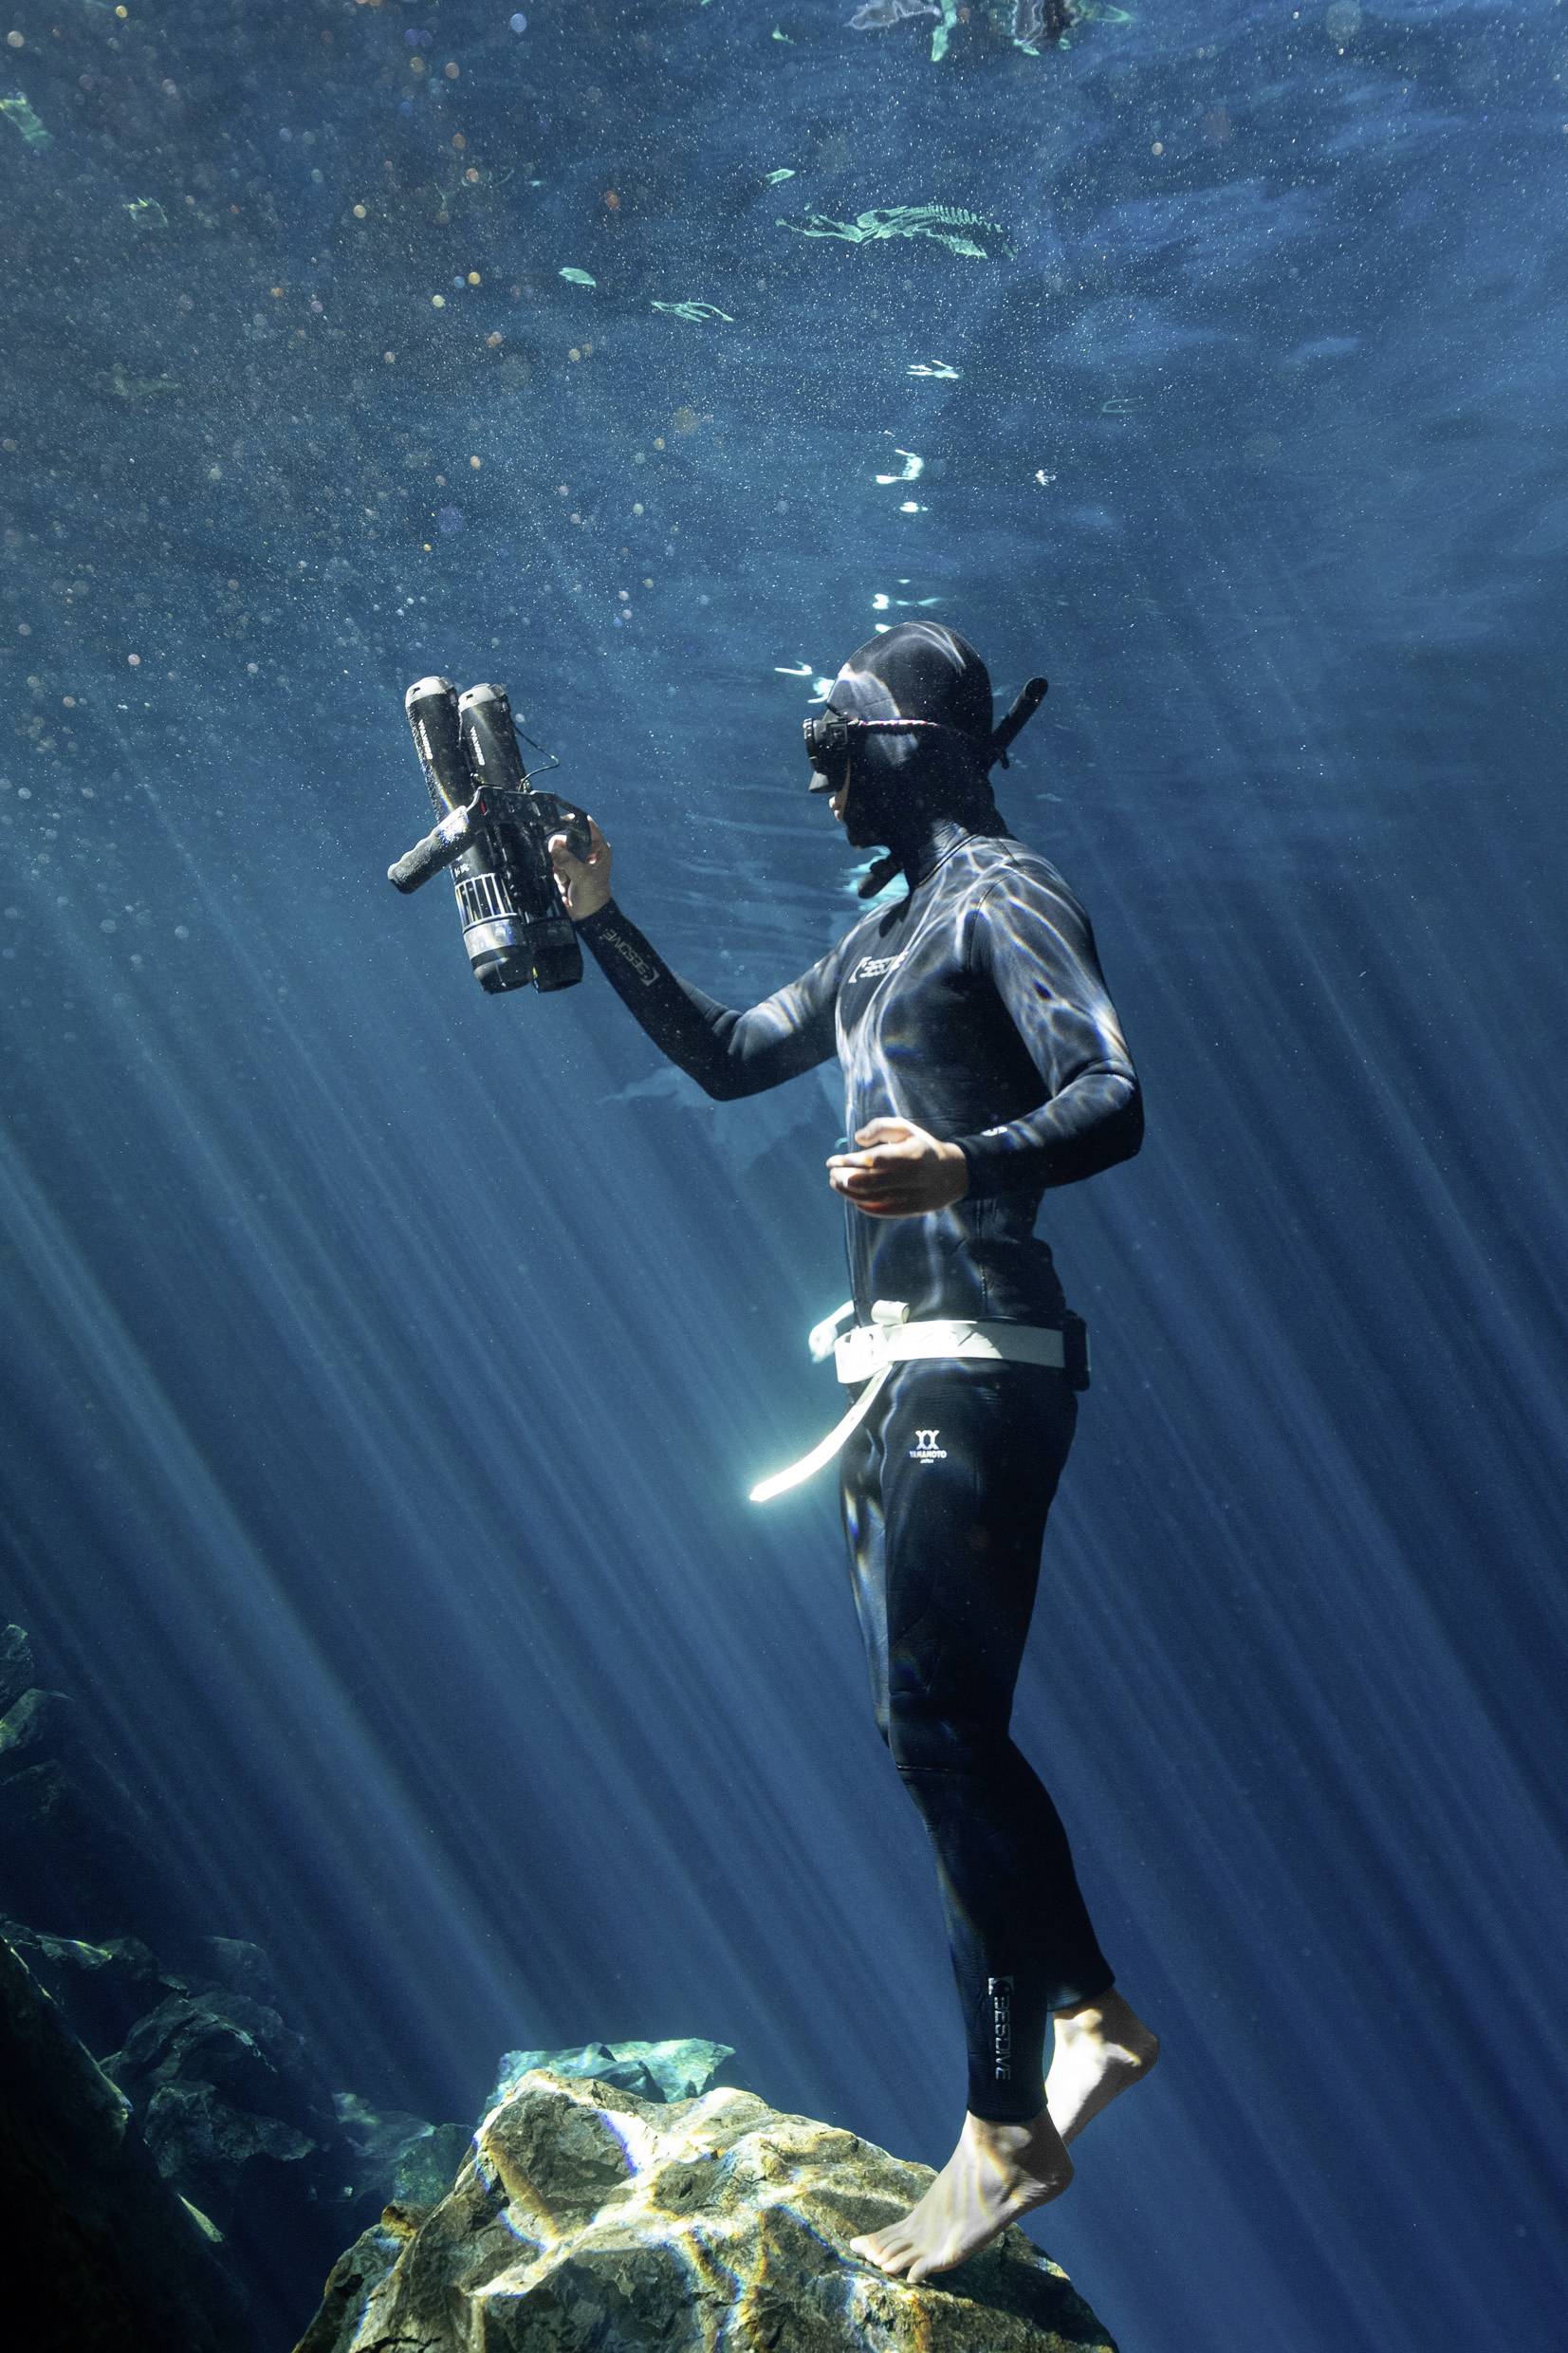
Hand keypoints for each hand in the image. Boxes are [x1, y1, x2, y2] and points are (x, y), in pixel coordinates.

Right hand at [548, 814, 612, 920]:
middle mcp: (588, 852)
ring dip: (559, 866)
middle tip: (559, 863)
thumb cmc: (592, 896)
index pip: (586, 825)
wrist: (588, 916)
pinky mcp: (568, 870)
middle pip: (567, 838)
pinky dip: (558, 874)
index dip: (573, 821)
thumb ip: (568, 861)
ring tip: (566, 880)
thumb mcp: (582, 877)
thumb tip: (555, 849)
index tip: (559, 822)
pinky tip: (564, 884)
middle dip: (561, 852)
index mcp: (599, 849)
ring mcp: (577, 861)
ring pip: (559, 852)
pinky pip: (556, 864)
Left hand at [826, 1118, 969, 1219]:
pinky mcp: (911, 1210)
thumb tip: (857, 1139)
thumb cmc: (922, 1147)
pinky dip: (862, 1204)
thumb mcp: (906, 1129)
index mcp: (911, 1154)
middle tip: (832, 1173)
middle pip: (870, 1182)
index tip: (832, 1161)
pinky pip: (881, 1210)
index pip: (875, 1160)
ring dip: (849, 1193)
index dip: (850, 1162)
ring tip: (836, 1183)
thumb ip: (881, 1127)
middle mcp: (912, 1177)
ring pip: (872, 1198)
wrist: (952, 1174)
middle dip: (845, 1178)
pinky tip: (852, 1195)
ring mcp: (912, 1196)